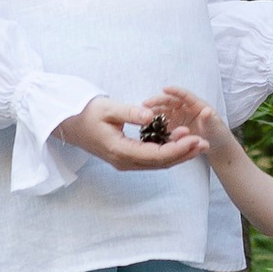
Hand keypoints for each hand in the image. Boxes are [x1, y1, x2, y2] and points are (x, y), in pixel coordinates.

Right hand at [55, 94, 208, 171]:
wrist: (68, 123)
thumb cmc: (86, 112)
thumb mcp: (108, 108)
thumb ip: (131, 112)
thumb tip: (151, 116)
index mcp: (120, 150)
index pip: (155, 154)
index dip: (177, 148)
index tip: (194, 137)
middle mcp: (124, 161)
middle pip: (160, 163)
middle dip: (184, 154)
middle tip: (205, 143)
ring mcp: (125, 161)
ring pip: (157, 163)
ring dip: (179, 155)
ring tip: (199, 145)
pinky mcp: (126, 157)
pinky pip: (151, 159)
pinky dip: (168, 153)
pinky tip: (181, 144)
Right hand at [150, 84, 234, 159]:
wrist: (215, 145)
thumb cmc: (218, 133)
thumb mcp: (215, 127)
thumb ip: (210, 120)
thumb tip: (207, 111)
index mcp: (195, 104)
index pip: (184, 95)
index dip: (175, 91)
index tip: (165, 89)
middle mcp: (184, 108)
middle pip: (169, 101)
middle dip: (157, 101)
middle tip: (145, 104)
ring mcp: (176, 117)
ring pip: (162, 112)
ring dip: (153, 113)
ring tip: (142, 116)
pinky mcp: (171, 127)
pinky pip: (161, 124)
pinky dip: (154, 124)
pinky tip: (145, 127)